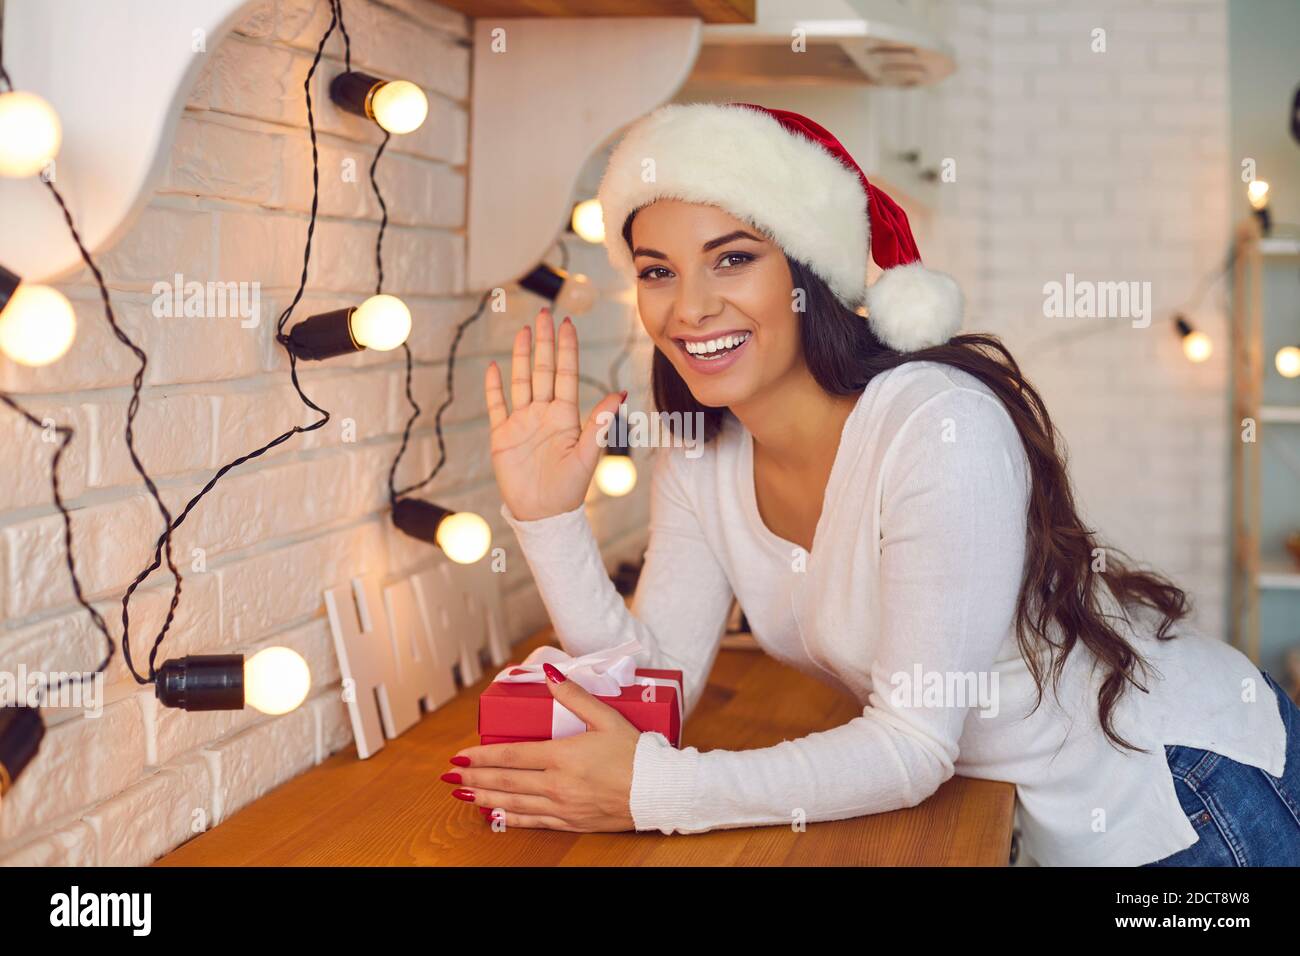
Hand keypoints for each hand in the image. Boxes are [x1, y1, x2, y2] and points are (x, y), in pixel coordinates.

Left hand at [443, 663, 640, 831]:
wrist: (658, 791)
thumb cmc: (636, 753)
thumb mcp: (607, 718)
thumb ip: (575, 696)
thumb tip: (549, 675)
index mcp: (562, 756)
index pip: (510, 756)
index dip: (482, 757)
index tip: (461, 756)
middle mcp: (557, 784)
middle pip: (505, 781)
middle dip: (474, 778)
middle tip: (451, 775)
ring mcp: (562, 806)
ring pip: (513, 803)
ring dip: (484, 798)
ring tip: (462, 794)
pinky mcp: (571, 822)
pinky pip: (533, 821)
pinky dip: (510, 818)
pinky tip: (495, 815)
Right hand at [485, 307, 625, 520]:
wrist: (543, 514)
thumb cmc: (569, 489)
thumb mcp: (588, 454)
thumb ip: (600, 422)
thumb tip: (620, 393)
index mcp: (565, 415)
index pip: (565, 374)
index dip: (566, 349)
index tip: (567, 323)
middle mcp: (544, 414)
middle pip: (543, 370)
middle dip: (544, 342)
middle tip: (544, 313)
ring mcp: (522, 422)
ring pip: (521, 382)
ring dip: (522, 357)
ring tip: (523, 332)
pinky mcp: (502, 435)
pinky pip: (497, 406)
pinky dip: (494, 388)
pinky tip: (494, 367)